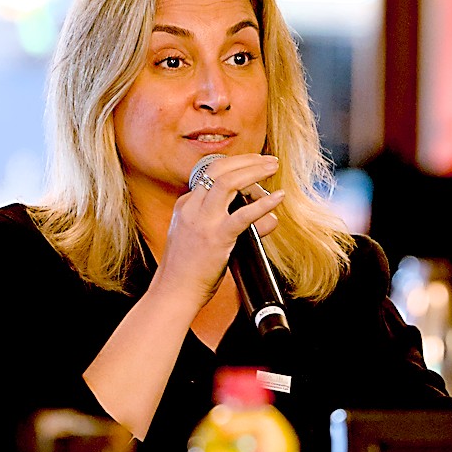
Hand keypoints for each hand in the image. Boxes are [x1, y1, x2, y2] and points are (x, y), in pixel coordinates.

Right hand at [157, 153, 284, 303]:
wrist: (173, 292)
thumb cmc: (189, 271)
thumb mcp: (205, 240)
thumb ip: (233, 226)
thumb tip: (269, 221)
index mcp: (186, 206)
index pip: (211, 175)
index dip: (237, 168)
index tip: (256, 169)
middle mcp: (192, 208)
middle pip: (218, 169)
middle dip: (246, 160)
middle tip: (268, 159)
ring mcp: (203, 221)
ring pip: (228, 182)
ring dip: (254, 170)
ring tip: (273, 167)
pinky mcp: (216, 237)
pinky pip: (244, 215)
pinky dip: (264, 204)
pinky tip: (278, 198)